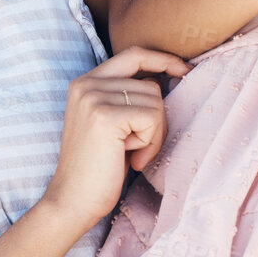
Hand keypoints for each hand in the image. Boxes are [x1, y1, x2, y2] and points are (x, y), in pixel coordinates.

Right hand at [41, 46, 189, 229]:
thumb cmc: (99, 167)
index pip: (133, 54)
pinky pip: (152, 118)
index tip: (185, 70)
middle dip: (156, 119)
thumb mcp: (112, 122)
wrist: (73, 201)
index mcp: (86, 82)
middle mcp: (87, 83)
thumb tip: (167, 77)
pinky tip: (131, 159)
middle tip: (138, 148)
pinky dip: (151, 143)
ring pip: (155, 101)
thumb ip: (128, 96)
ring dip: (153, 134)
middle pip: (151, 84)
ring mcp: (94, 98)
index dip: (162, 59)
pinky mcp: (105, 116)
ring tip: (130, 154)